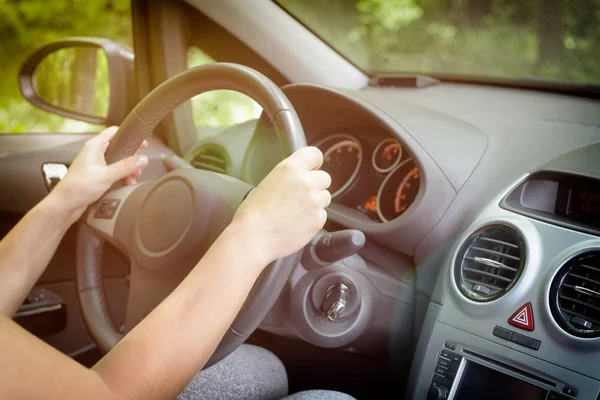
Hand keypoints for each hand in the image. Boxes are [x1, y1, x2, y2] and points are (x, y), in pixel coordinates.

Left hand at [53, 126, 148, 216]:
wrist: (65, 205)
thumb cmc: (78, 187)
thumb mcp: (105, 176)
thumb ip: (125, 167)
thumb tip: (143, 159)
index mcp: (94, 147)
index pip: (114, 132)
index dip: (129, 135)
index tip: (142, 144)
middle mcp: (95, 153)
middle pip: (119, 148)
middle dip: (131, 158)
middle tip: (139, 167)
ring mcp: (97, 165)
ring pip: (119, 162)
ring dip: (128, 170)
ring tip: (132, 179)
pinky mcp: (98, 176)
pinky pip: (115, 172)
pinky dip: (122, 177)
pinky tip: (126, 185)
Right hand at [231, 146, 330, 264]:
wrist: (254, 237)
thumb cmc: (253, 213)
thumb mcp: (268, 183)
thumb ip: (288, 178)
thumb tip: (298, 181)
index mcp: (290, 168)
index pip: (314, 154)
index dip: (314, 164)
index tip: (311, 170)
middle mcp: (306, 181)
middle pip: (324, 178)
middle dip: (316, 186)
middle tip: (300, 198)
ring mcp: (314, 201)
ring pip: (325, 197)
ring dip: (315, 203)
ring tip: (296, 213)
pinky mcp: (318, 219)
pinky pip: (322, 215)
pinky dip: (313, 220)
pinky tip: (297, 224)